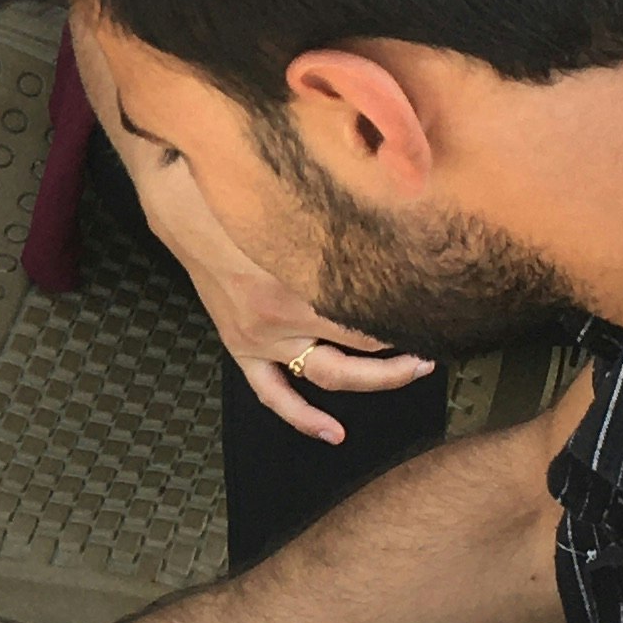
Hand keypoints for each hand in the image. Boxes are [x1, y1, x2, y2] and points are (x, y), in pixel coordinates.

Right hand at [66, 6, 428, 442]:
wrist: (179, 201)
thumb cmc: (239, 190)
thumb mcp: (297, 197)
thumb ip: (346, 209)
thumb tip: (403, 190)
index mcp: (302, 280)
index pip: (375, 310)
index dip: (416, 311)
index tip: (443, 304)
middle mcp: (284, 317)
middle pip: (364, 347)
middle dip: (408, 349)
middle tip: (440, 342)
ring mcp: (261, 336)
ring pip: (327, 375)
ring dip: (373, 381)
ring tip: (415, 371)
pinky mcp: (241, 344)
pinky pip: (271, 393)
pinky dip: (301, 417)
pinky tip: (333, 432)